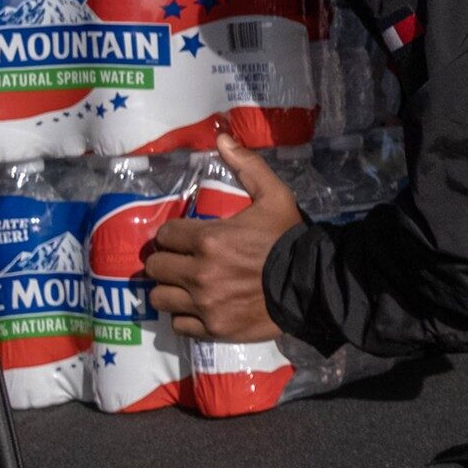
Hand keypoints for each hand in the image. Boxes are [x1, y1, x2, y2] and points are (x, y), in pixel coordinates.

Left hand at [146, 131, 303, 341]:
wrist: (312, 285)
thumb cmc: (289, 239)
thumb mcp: (274, 196)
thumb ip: (247, 166)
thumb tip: (221, 138)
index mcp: (209, 239)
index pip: (166, 235)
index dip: (173, 234)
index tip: (183, 237)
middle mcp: (200, 273)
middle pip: (156, 267)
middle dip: (166, 261)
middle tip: (180, 261)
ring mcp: (204, 304)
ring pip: (160, 298)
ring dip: (169, 290)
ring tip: (183, 286)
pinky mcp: (213, 328)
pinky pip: (178, 325)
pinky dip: (184, 316)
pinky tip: (197, 307)